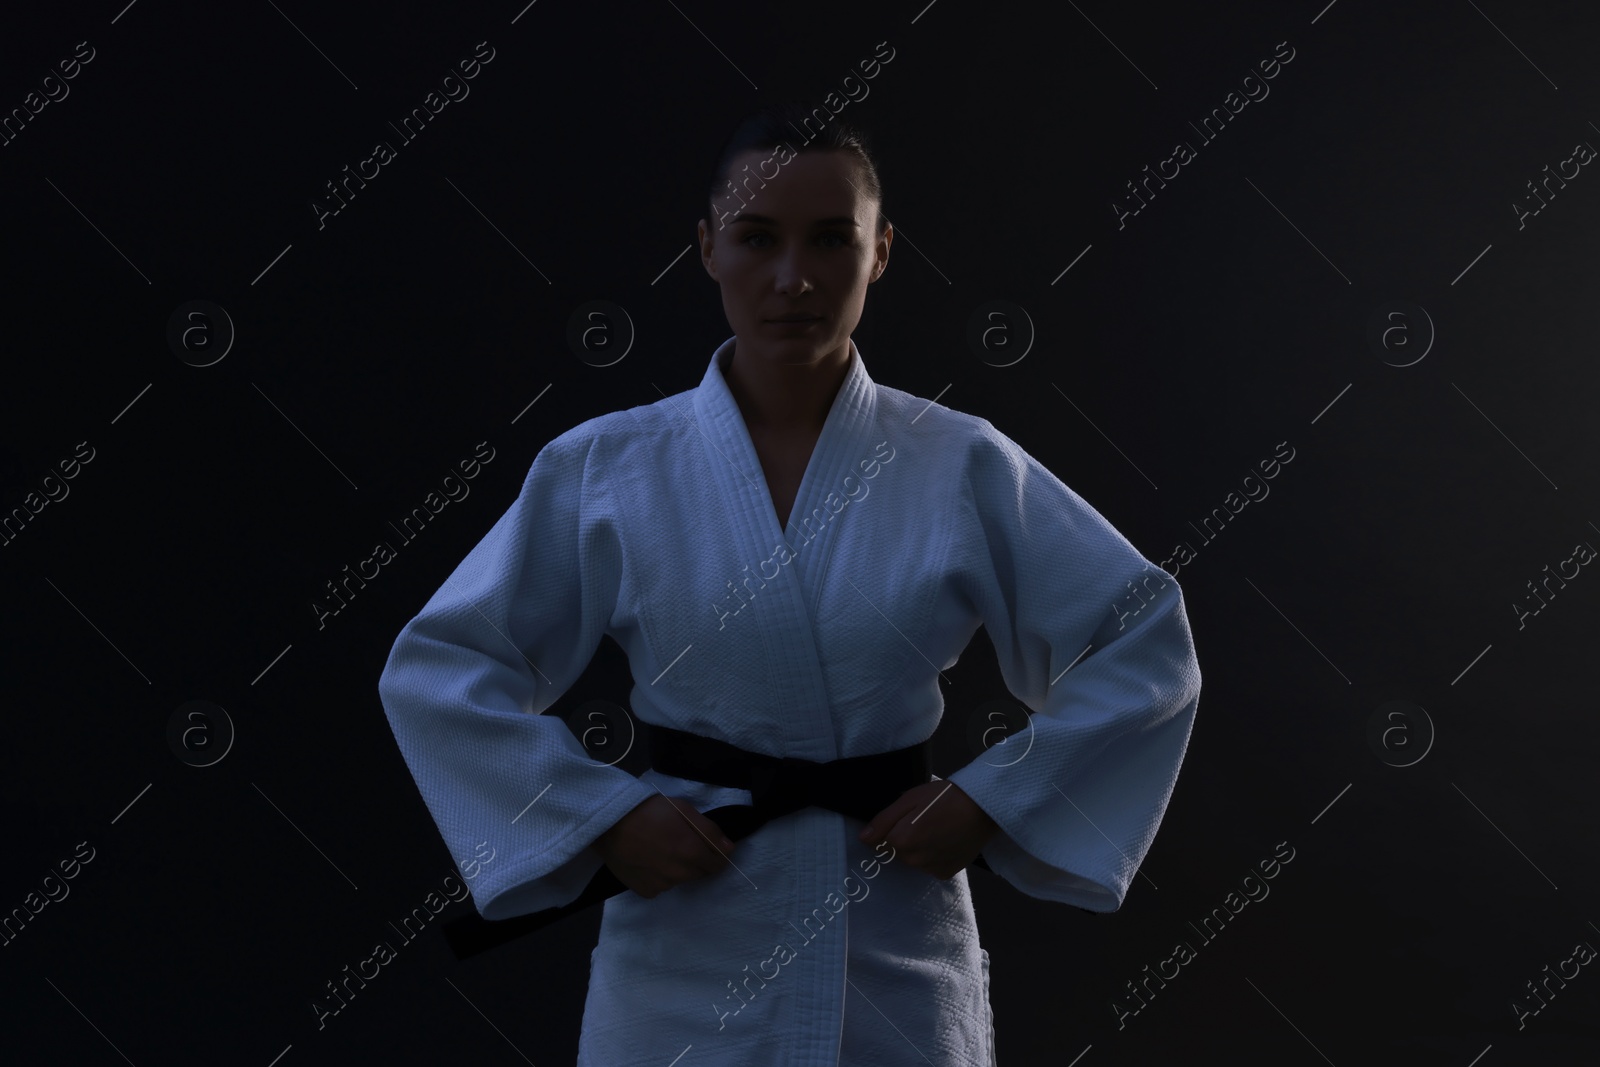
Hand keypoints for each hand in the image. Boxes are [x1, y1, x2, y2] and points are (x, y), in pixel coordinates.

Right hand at [593, 794, 735, 898]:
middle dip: (695, 860)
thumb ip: (709, 831)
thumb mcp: (683, 809)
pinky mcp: (645, 891)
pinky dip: (658, 876)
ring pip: (679, 879)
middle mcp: (680, 874)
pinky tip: (647, 860)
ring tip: (659, 849)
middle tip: (678, 842)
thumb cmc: (648, 810)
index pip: (718, 865)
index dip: (716, 855)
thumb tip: (729, 849)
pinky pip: (660, 886)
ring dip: (677, 868)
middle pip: (698, 873)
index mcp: (692, 852)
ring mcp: (662, 886)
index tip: (707, 846)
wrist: (608, 824)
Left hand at [857, 780, 999, 880]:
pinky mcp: (945, 873)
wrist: (982, 808)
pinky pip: (929, 866)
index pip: (879, 842)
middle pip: (896, 852)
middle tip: (923, 819)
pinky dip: (933, 856)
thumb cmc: (944, 797)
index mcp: (900, 841)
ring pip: (912, 859)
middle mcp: (913, 861)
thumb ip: (884, 820)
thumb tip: (863, 838)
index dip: (890, 827)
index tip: (906, 816)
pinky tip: (944, 840)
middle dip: (903, 837)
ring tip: (936, 828)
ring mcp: (930, 869)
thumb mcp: (910, 799)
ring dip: (917, 848)